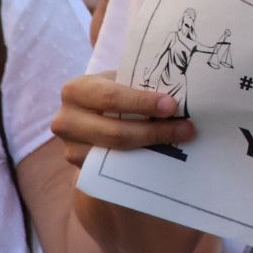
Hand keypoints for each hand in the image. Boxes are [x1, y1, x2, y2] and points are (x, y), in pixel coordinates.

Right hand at [51, 71, 191, 167]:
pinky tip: (165, 155)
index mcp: (76, 90)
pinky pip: (116, 170)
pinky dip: (143, 161)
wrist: (93, 117)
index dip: (142, 103)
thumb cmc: (113, 93)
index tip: (172, 106)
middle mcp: (66, 121)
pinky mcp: (83, 170)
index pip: (110, 98)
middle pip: (115, 132)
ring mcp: (71, 150)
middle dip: (155, 131)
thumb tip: (180, 93)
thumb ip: (138, 86)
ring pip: (117, 155)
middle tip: (186, 128)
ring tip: (181, 141)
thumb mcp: (117, 82)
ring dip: (153, 148)